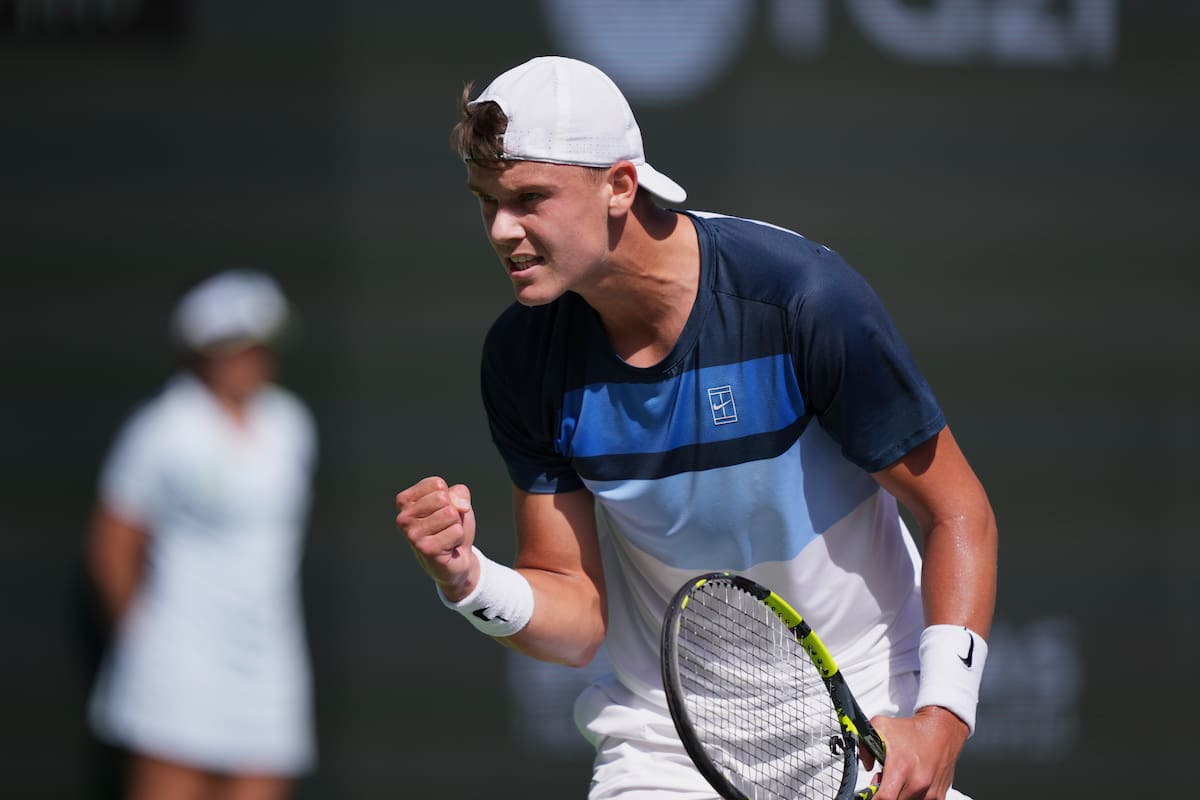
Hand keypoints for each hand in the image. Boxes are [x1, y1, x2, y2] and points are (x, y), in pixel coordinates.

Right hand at [395, 476, 477, 599]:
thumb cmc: (451, 527)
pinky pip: (456, 531)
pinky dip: (458, 539)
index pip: (436, 484)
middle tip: (445, 527)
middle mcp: (403, 517)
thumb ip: (459, 493)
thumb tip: (459, 506)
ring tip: (446, 536)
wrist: (457, 559)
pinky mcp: (425, 549)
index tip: (441, 512)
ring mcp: (412, 534)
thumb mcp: (457, 502)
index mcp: (404, 501)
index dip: (448, 497)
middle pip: (442, 498)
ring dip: (456, 526)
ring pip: (450, 514)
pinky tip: (448, 548)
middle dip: (453, 512)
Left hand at [862, 707, 967, 799]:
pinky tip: (911, 785)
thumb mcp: (880, 727)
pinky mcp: (939, 796)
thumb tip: (865, 765)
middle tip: (884, 783)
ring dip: (900, 796)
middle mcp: (918, 783)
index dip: (874, 797)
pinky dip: (913, 797)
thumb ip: (864, 745)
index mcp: (901, 767)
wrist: (942, 730)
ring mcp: (930, 792)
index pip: (885, 797)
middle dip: (886, 796)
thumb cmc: (912, 730)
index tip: (870, 793)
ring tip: (899, 782)